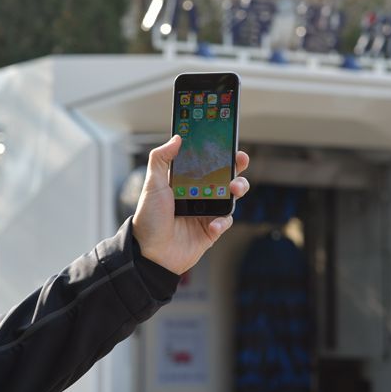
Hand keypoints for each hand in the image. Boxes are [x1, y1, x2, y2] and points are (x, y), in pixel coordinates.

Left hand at [132, 135, 249, 274]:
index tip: (228, 142)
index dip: (219, 153)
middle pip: (224, 177)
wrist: (150, 253)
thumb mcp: (152, 184)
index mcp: (186, 183)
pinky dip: (222, 221)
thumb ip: (161, 159)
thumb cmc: (149, 218)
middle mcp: (199, 196)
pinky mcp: (211, 231)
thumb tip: (177, 138)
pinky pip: (225, 221)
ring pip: (230, 197)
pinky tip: (213, 223)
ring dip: (237, 189)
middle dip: (236, 167)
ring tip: (234, 189)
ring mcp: (206, 213)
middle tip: (240, 160)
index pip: (206, 163)